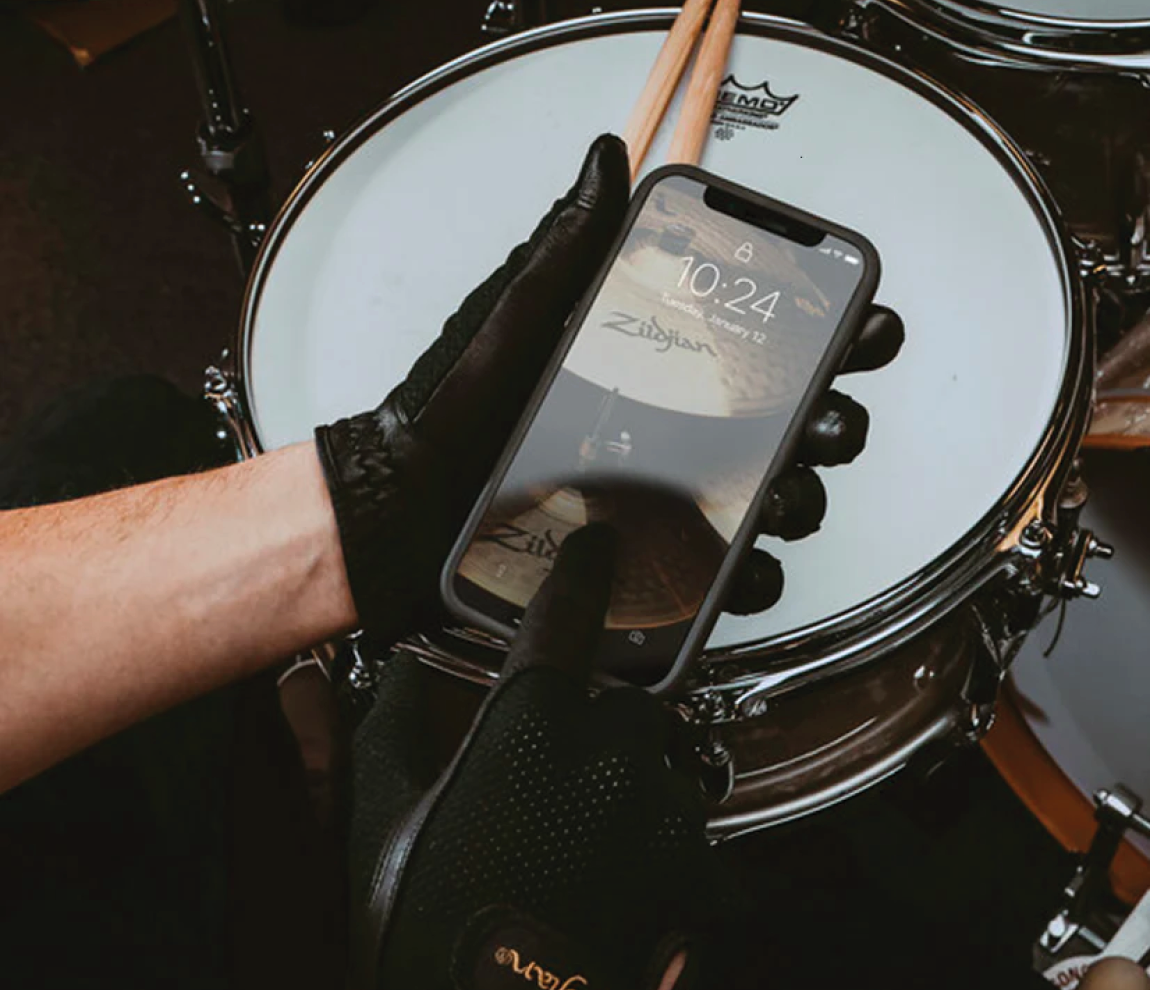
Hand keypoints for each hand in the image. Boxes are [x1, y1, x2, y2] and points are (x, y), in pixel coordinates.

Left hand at [315, 134, 902, 641]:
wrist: (404, 505)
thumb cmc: (456, 412)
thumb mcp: (518, 317)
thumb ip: (568, 246)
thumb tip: (604, 159)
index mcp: (659, 369)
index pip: (764, 345)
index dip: (829, 330)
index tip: (862, 320)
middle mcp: (675, 432)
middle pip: (792, 425)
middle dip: (832, 422)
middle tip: (827, 418)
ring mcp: (668, 498)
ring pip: (774, 500)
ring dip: (801, 499)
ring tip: (784, 494)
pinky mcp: (651, 559)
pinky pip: (722, 572)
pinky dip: (750, 578)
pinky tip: (746, 568)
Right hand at [348, 526, 735, 989]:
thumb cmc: (431, 931)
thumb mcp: (384, 822)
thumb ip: (392, 729)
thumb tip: (399, 673)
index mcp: (531, 727)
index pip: (568, 615)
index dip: (584, 571)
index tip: (599, 544)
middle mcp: (610, 756)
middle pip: (622, 707)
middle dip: (594, 736)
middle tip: (546, 797)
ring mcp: (664, 816)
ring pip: (656, 771)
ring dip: (625, 796)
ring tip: (571, 857)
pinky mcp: (701, 876)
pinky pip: (685, 834)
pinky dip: (653, 850)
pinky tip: (604, 891)